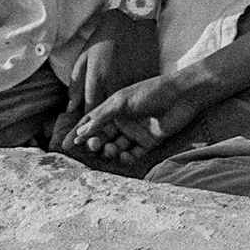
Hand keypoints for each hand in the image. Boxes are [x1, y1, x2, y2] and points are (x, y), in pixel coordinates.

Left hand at [51, 8, 159, 151]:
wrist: (133, 19)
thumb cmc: (105, 37)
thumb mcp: (84, 59)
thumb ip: (77, 86)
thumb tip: (71, 108)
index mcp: (98, 81)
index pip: (89, 114)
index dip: (81, 132)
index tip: (72, 145)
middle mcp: (116, 86)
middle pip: (108, 120)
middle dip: (100, 138)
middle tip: (93, 148)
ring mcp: (134, 83)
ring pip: (127, 115)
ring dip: (120, 131)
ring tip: (111, 143)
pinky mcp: (148, 79)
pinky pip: (141, 102)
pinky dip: (136, 114)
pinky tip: (133, 123)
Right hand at [71, 69, 211, 165]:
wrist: (182, 95)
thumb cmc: (151, 92)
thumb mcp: (122, 101)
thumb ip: (101, 117)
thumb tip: (80, 132)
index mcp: (114, 108)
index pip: (91, 122)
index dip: (79, 133)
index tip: (66, 145)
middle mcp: (123, 121)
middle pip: (102, 137)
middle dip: (95, 143)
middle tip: (94, 146)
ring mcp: (135, 132)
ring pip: (116, 147)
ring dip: (110, 151)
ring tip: (111, 149)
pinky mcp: (148, 142)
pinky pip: (132, 155)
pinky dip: (126, 158)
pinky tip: (124, 155)